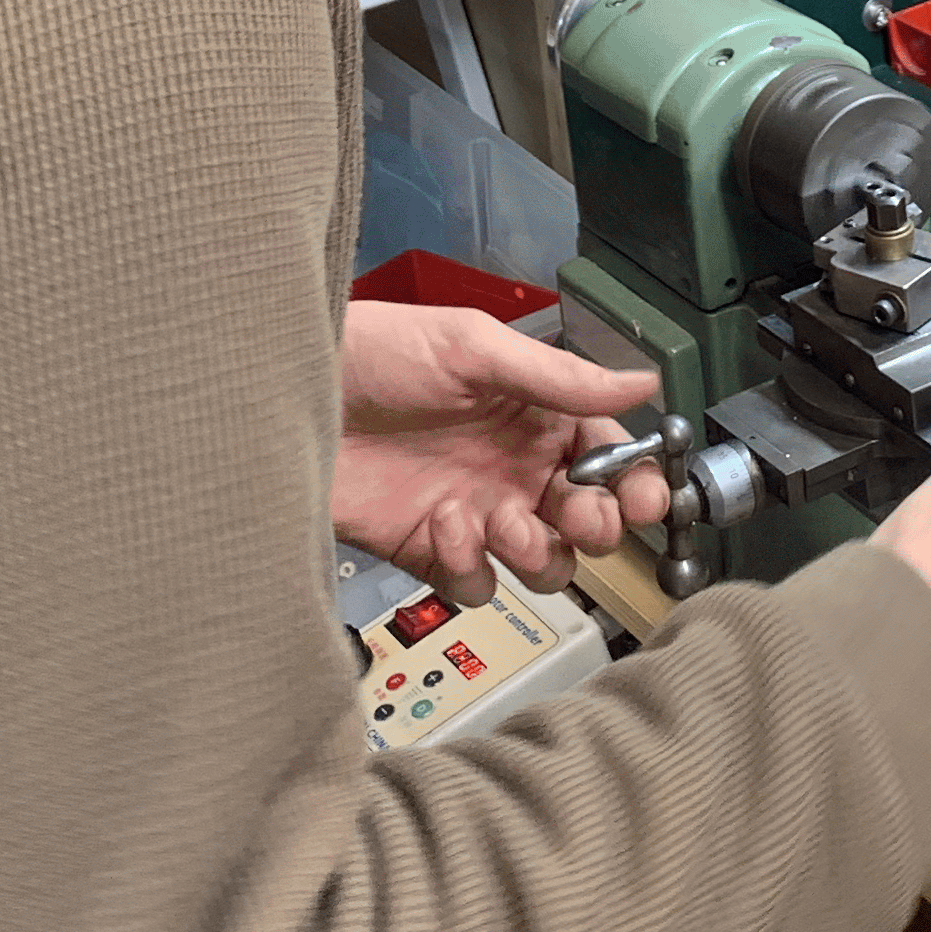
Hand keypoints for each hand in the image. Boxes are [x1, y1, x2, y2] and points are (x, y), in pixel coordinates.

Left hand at [335, 296, 673, 606]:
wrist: (288, 392)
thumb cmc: (375, 351)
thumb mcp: (471, 347)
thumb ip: (559, 376)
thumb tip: (643, 380)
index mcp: (534, 415)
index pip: (609, 458)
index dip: (636, 482)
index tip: (643, 496)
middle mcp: (512, 469)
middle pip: (589, 522)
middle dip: (597, 525)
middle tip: (579, 514)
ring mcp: (475, 514)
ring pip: (544, 564)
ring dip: (538, 552)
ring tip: (502, 519)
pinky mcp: (430, 552)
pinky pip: (476, 584)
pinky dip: (470, 567)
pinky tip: (444, 523)